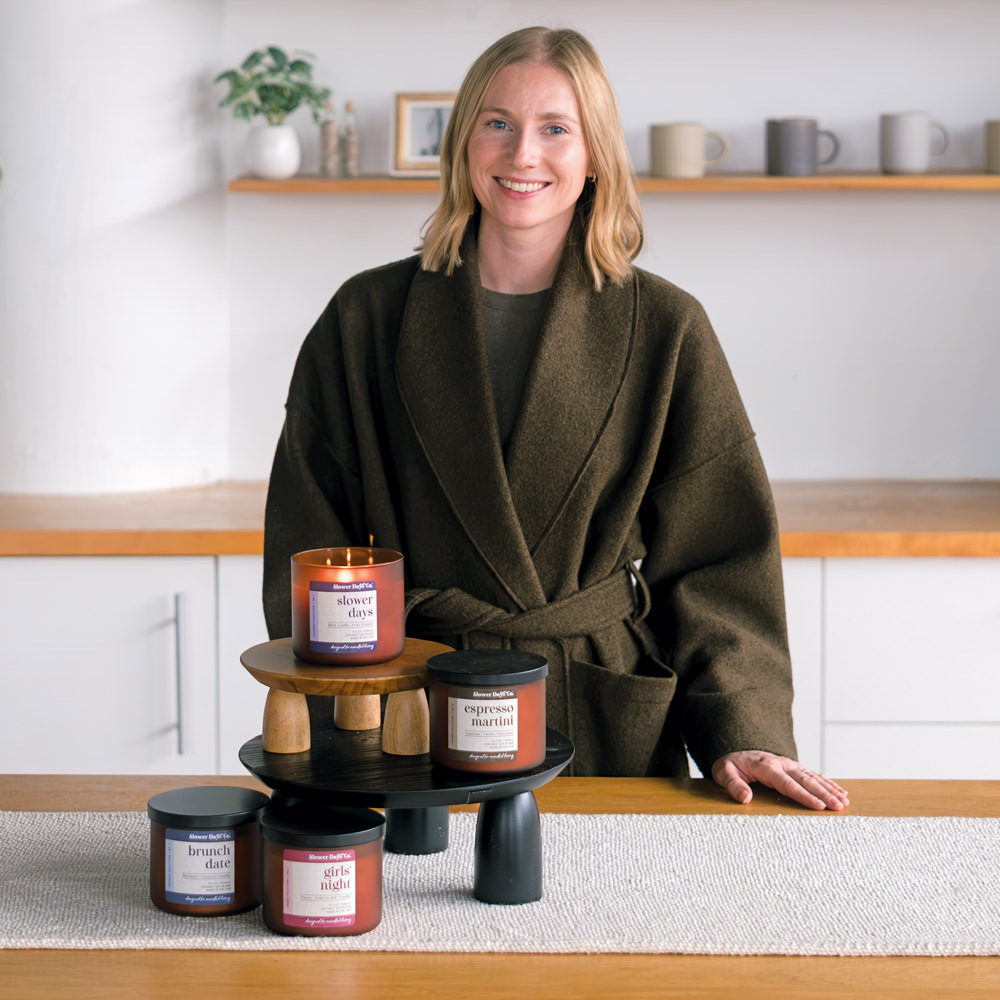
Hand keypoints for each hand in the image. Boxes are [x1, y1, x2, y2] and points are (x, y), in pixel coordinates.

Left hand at [711, 750, 848, 810]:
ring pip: (813, 777)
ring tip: (844, 802)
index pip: (788, 784)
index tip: (819, 806)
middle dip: (824, 794)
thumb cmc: (730, 765)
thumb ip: (733, 785)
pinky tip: (840, 791)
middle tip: (839, 807)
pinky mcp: (793, 767)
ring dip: (830, 789)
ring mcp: (789, 764)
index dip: (804, 796)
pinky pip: (813, 775)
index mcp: (766, 766)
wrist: (735, 751)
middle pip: (805, 780)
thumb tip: (745, 799)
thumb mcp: (723, 773)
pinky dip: (828, 782)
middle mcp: (781, 764)